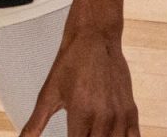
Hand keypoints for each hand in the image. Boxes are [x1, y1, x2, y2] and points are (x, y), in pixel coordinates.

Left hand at [20, 27, 137, 136]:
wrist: (95, 40)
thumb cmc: (71, 64)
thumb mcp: (48, 94)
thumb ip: (36, 122)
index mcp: (80, 113)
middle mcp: (103, 117)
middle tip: (78, 133)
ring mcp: (120, 116)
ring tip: (90, 134)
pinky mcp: (131, 112)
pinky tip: (110, 136)